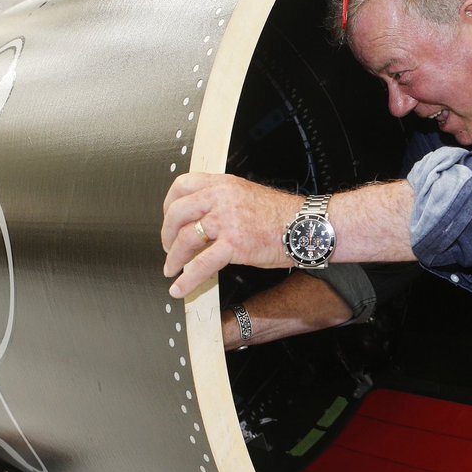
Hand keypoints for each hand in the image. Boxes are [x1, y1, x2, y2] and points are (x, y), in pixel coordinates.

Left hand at [162, 173, 301, 298]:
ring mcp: (226, 220)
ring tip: (172, 269)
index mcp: (223, 184)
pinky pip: (202, 264)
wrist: (305, 226)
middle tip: (168, 247)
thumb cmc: (281, 215)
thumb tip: (202, 220)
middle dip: (166, 233)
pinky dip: (188, 279)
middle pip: (177, 211)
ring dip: (174, 257)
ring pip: (185, 238)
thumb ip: (222, 201)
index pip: (182, 184)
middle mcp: (221, 198)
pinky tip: (180, 288)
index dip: (169, 204)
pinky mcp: (234, 243)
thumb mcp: (246, 196)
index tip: (169, 219)